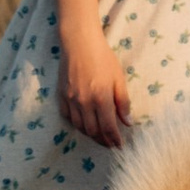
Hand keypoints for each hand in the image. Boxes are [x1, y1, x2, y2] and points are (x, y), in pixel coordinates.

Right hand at [59, 27, 131, 150]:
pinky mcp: (61, 96)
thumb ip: (123, 102)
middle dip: (103, 140)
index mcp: (101, 98)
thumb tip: (127, 122)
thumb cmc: (103, 58)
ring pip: (79, 127)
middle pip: (93, 131)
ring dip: (90, 135)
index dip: (114, 139)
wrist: (79, 43)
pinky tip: (84, 125)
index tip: (119, 145)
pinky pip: (68, 117)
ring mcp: (70, 100)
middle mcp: (84, 102)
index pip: (108, 127)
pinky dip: (76, 124)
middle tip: (110, 144)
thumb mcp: (118, 78)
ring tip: (99, 137)